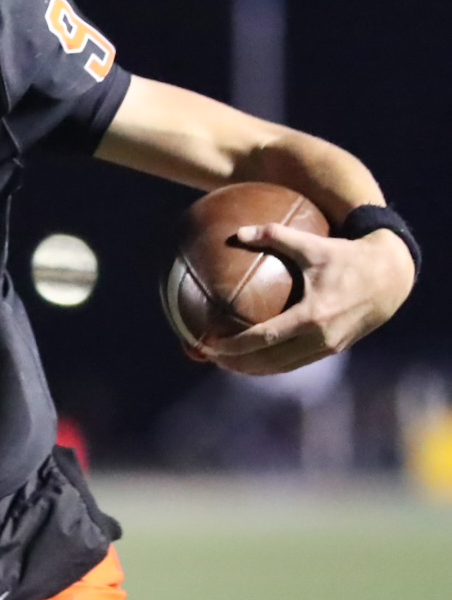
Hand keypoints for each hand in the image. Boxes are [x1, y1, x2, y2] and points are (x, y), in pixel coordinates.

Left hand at [204, 225, 415, 376]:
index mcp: (312, 315)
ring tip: (225, 362)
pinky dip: (272, 364)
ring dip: (252, 368)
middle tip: (208, 356)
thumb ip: (275, 236)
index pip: (264, 337)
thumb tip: (238, 232)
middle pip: (269, 361)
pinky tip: (253, 357)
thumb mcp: (313, 244)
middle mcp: (320, 337)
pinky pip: (296, 363)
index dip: (235, 345)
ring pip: (282, 367)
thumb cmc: (348, 257)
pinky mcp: (333, 349)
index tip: (210, 345)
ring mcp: (328, 347)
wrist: (391, 277)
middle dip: (236, 363)